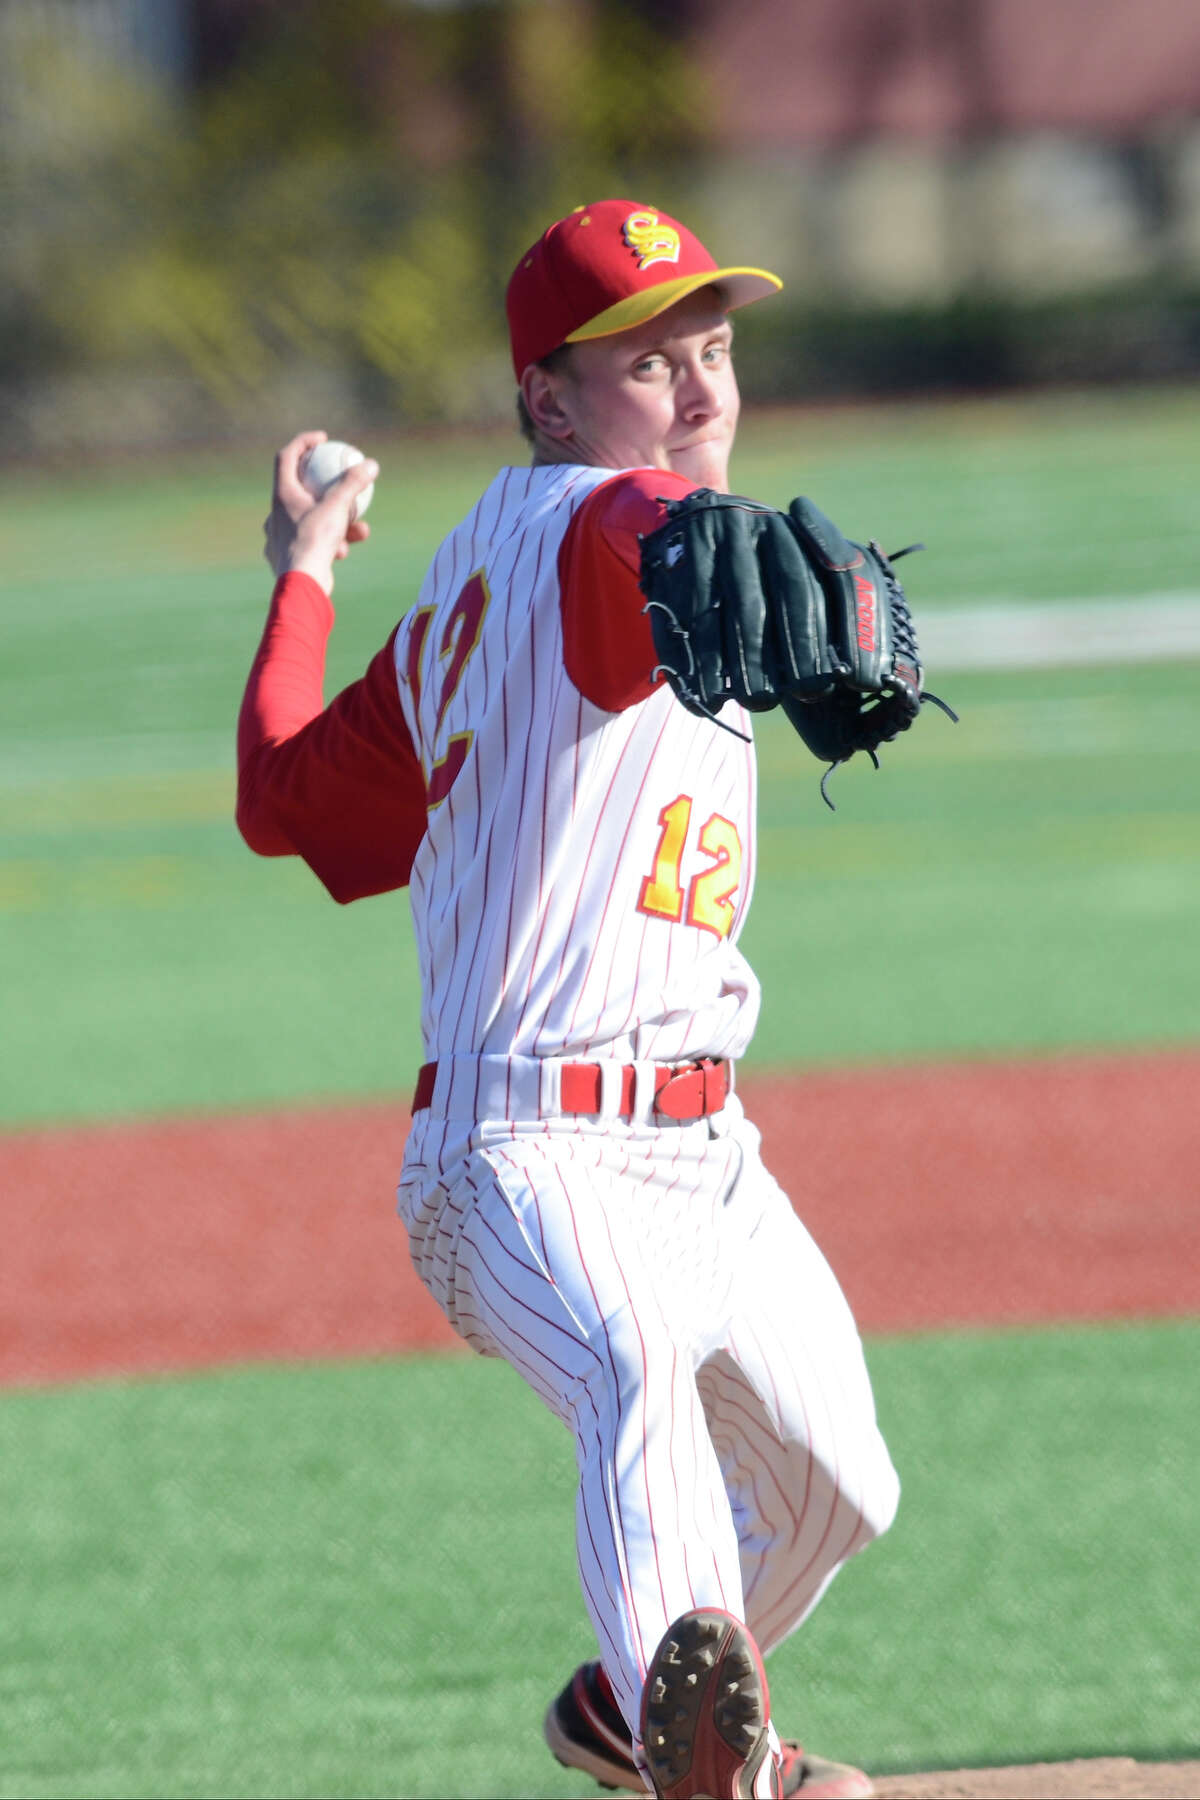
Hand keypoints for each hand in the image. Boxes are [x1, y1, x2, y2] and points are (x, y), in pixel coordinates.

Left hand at [263, 429, 378, 594]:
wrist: (301, 583)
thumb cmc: (315, 541)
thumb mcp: (338, 507)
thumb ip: (353, 484)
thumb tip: (370, 464)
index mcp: (281, 494)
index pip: (287, 456)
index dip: (304, 442)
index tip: (323, 440)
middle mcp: (275, 513)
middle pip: (300, 489)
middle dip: (327, 489)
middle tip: (342, 485)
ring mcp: (278, 536)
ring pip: (310, 520)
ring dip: (335, 523)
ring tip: (356, 531)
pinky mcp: (285, 557)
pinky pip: (310, 543)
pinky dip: (328, 544)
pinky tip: (341, 552)